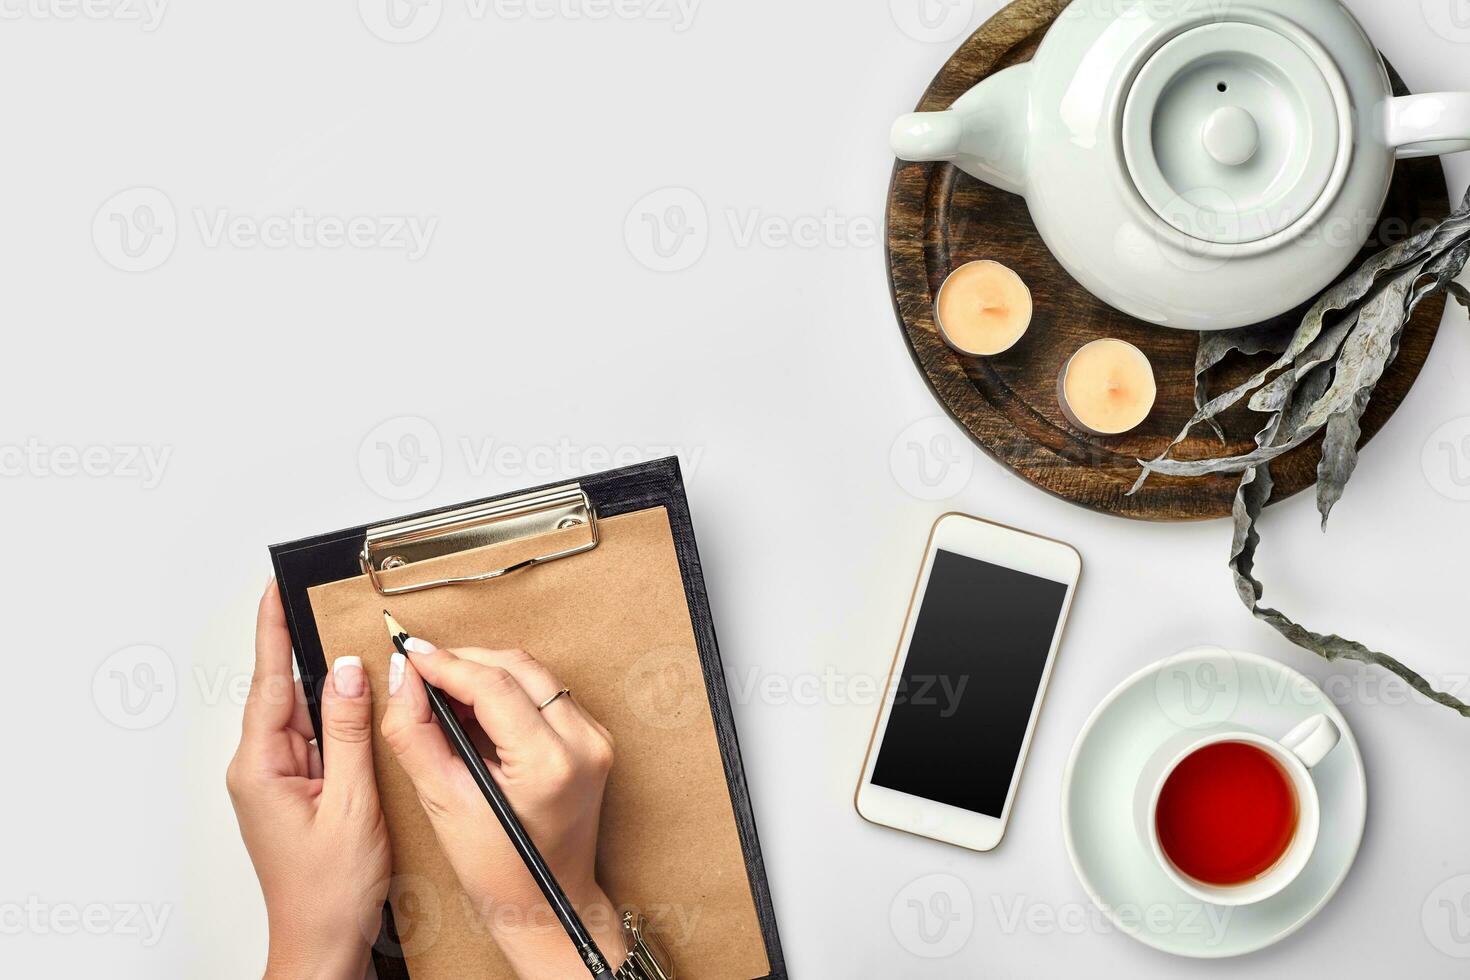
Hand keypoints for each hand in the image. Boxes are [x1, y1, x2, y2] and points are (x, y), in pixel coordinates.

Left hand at [227, 580, 391, 979]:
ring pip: (306, 718)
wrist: (323, 945)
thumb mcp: (351, 802)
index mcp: (261, 768)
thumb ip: (348, 731)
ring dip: (332, 694)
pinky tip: (361, 716)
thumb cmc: (330, 892)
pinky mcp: (295, 795)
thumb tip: (346, 671)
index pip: (268, 681)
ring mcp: (276, 783)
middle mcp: (260, 771)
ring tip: (361, 666)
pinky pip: (317, 743)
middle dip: (313, 655)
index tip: (274, 589)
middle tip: (335, 612)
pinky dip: (339, 726)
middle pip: (288, 693)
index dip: (274, 631)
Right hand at [381, 639, 621, 977]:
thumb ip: (415, 733)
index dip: (446, 663)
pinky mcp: (595, 738)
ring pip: (534, 674)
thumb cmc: (498, 869)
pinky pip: (546, 693)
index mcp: (550, 763)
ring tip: (443, 689)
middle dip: (465, 660)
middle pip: (518, 666)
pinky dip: (508, 689)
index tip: (409, 653)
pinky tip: (476, 708)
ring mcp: (596, 738)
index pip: (493, 684)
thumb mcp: (442, 802)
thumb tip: (401, 678)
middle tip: (420, 668)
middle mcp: (584, 742)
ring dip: (486, 671)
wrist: (548, 904)